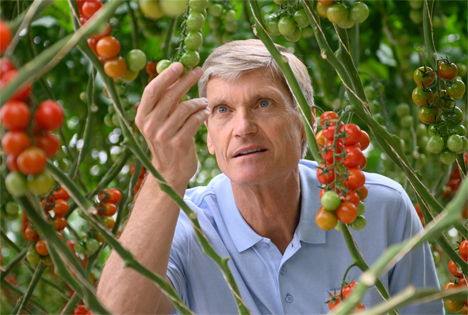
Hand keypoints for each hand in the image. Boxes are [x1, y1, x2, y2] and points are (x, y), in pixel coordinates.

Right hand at [135, 62, 208, 191]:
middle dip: (186, 80)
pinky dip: (202, 113)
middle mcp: (150, 125)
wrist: (169, 173)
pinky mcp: (179, 142)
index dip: (166, 76)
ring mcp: (164, 135)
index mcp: (142, 117)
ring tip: (204, 100)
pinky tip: (205, 112)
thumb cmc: (166, 143)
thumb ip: (163, 104)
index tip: (179, 65)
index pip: (152, 90)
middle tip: (198, 71)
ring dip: (198, 100)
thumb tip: (175, 75)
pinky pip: (194, 120)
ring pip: (184, 107)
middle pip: (170, 95)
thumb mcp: (157, 124)